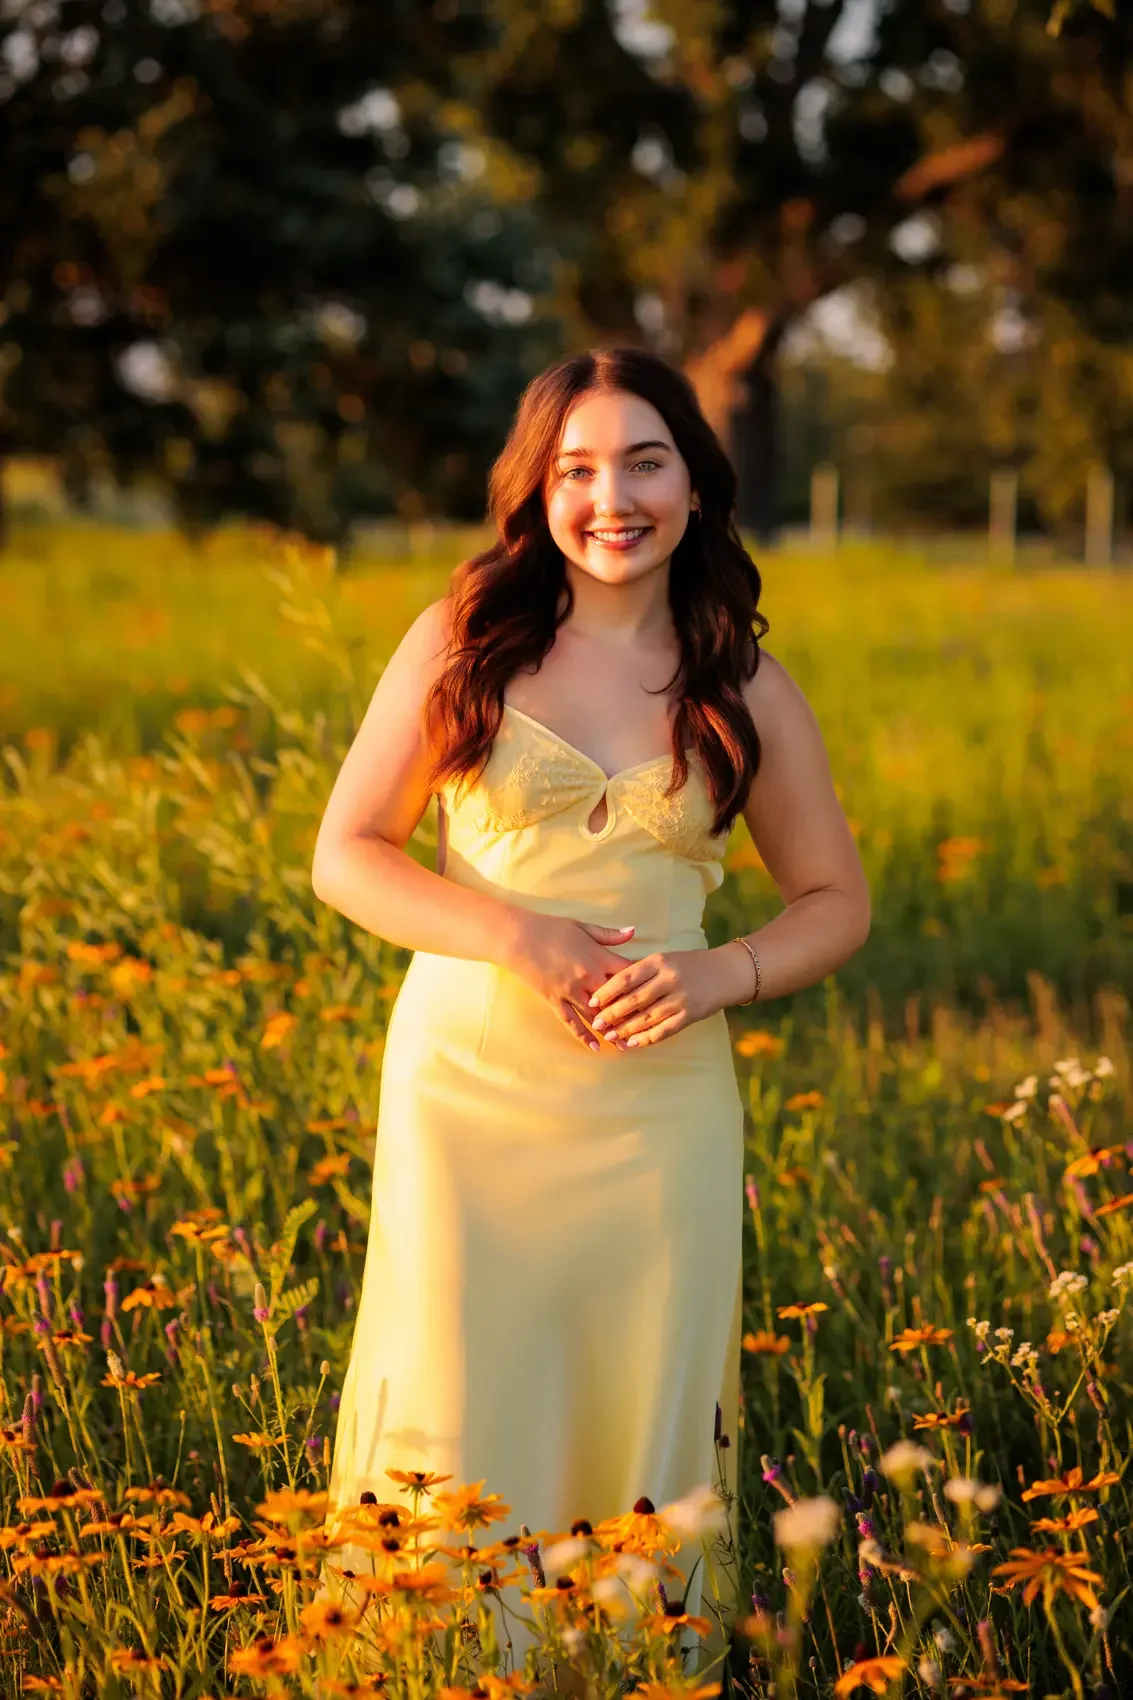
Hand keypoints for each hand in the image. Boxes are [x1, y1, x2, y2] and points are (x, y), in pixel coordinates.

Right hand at [504, 912, 637, 1050]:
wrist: (516, 937)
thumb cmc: (550, 928)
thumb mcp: (583, 927)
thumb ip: (609, 935)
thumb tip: (633, 932)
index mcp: (597, 957)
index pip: (628, 974)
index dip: (643, 984)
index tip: (654, 993)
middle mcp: (587, 977)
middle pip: (616, 1000)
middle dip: (631, 1013)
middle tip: (647, 1027)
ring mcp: (570, 991)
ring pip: (596, 1016)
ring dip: (612, 1030)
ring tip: (626, 1044)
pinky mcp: (554, 1000)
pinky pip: (571, 1022)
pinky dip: (584, 1036)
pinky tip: (595, 1047)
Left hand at [584, 948, 723, 1048]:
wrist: (727, 972)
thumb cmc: (690, 964)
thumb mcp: (666, 958)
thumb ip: (642, 971)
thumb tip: (612, 989)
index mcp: (659, 961)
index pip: (626, 978)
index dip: (606, 992)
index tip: (592, 1002)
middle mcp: (669, 979)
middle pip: (634, 1000)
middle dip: (612, 1014)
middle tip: (596, 1024)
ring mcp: (681, 998)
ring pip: (647, 1018)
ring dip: (626, 1029)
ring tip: (610, 1036)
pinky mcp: (690, 1015)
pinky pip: (664, 1030)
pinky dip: (647, 1038)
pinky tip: (633, 1043)